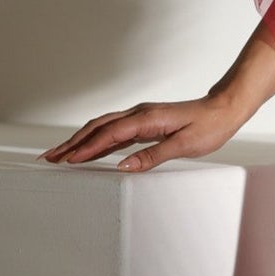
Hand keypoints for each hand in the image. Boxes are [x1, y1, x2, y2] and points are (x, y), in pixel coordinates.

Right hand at [38, 95, 244, 171]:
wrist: (225, 108)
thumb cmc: (209, 126)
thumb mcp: (184, 145)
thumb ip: (153, 155)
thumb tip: (124, 167)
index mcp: (146, 118)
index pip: (109, 135)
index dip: (87, 148)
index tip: (68, 160)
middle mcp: (139, 114)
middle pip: (97, 128)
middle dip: (71, 143)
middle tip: (49, 158)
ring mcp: (140, 117)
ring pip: (102, 128)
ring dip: (79, 140)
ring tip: (60, 154)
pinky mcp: (144, 122)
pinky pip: (114, 131)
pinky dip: (96, 140)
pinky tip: (88, 150)